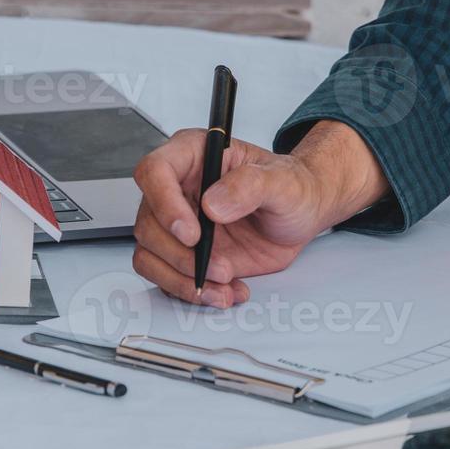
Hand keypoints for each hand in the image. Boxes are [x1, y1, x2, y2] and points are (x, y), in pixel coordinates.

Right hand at [130, 121, 387, 307]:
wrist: (302, 216)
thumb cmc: (291, 187)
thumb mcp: (282, 181)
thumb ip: (250, 185)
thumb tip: (213, 203)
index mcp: (193, 155)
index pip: (154, 171)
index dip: (164, 204)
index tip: (192, 233)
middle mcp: (178, 189)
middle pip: (148, 223)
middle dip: (180, 254)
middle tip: (219, 267)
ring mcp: (177, 224)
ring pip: (150, 255)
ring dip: (183, 279)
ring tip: (224, 284)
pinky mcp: (184, 254)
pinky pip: (168, 277)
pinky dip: (193, 292)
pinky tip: (225, 291)